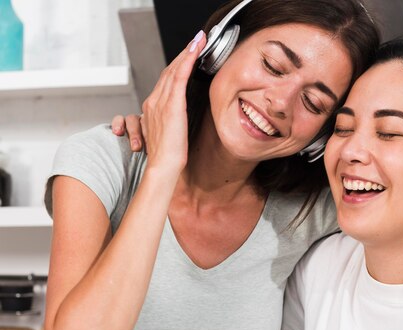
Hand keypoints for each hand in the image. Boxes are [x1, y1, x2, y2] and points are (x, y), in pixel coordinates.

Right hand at [114, 30, 205, 172]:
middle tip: (197, 40)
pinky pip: (178, 76)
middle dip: (184, 54)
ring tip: (199, 40)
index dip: (178, 65)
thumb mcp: (170, 134)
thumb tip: (182, 116)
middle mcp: (154, 101)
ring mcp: (161, 102)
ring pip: (174, 70)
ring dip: (187, 52)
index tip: (190, 54)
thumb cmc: (168, 157)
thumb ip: (173, 121)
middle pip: (170, 71)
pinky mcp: (171, 105)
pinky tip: (195, 50)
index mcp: (153, 108)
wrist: (163, 168)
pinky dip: (187, 61)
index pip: (167, 80)